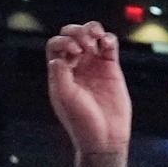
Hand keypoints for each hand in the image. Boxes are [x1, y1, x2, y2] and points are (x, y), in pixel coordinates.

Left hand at [46, 23, 132, 153]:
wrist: (105, 137)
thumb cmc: (82, 122)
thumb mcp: (65, 99)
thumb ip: (60, 76)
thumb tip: (56, 58)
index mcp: (60, 72)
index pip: (55, 46)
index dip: (62, 42)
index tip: (73, 52)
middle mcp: (76, 66)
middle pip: (71, 36)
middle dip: (76, 32)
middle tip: (84, 44)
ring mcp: (94, 65)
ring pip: (91, 36)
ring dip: (92, 29)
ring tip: (96, 38)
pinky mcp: (111, 68)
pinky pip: (109, 46)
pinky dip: (108, 39)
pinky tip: (107, 44)